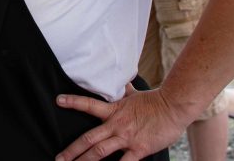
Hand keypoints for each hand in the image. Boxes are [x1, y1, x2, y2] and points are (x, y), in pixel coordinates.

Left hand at [54, 86, 188, 160]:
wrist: (174, 106)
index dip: (73, 102)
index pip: (89, 105)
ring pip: (100, 152)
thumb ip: (124, 91)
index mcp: (114, 111)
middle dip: (72, 150)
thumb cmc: (155, 101)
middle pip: (89, 139)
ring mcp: (127, 138)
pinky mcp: (139, 149)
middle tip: (59, 158)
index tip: (58, 101)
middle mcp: (117, 125)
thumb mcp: (135, 95)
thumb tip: (121, 80)